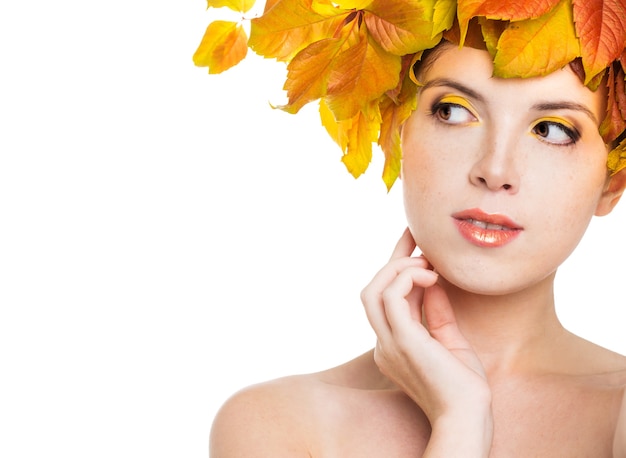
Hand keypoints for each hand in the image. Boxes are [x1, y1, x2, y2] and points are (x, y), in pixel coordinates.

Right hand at [361, 228, 492, 453]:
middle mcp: (383, 343)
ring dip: (399, 268)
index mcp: (391, 344)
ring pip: (373, 290)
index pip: (385, 298)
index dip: (396, 268)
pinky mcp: (402, 341)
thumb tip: (434, 281)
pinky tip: (431, 276)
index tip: (413, 242)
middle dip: (393, 259)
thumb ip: (437, 311)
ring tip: (428, 264)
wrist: (468, 418)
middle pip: (371, 290)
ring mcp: (388, 343)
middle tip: (416, 236)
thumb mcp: (450, 340)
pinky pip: (391, 298)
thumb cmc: (463, 387)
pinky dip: (407, 279)